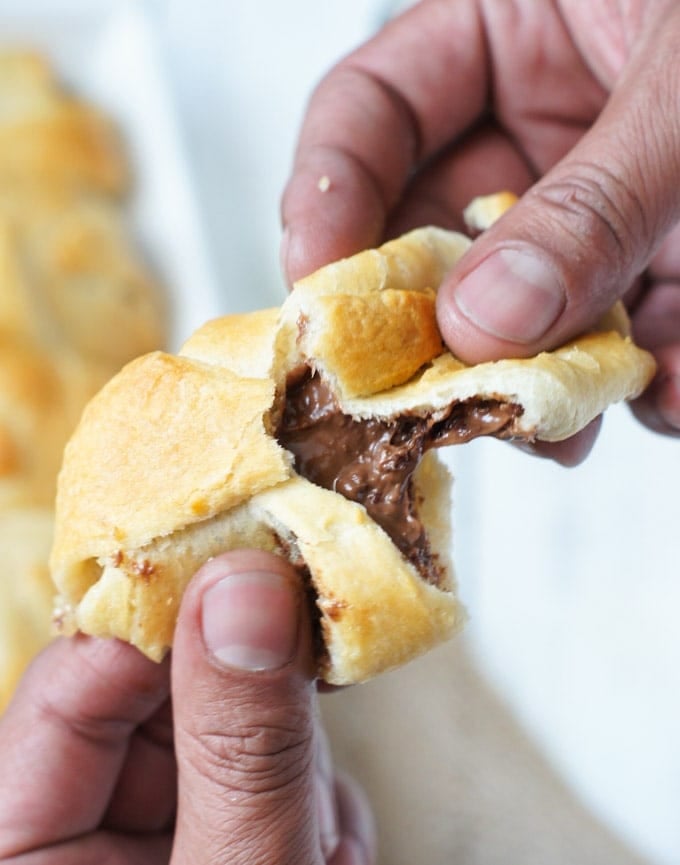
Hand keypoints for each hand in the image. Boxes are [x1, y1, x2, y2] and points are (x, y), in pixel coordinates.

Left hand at [0, 551, 374, 864]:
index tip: (260, 564)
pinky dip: (315, 804)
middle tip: (325, 697)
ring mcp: (154, 830)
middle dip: (259, 706)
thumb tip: (248, 581)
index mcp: (21, 844)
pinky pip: (264, 772)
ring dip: (301, 773)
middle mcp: (80, 827)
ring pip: (232, 726)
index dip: (169, 615)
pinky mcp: (214, 835)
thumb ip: (241, 745)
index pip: (75, 679)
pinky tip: (329, 855)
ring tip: (325, 846)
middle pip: (166, 693)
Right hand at [281, 0, 679, 459]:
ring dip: (547, 371)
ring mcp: (599, 205)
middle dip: (441, 325)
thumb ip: (593, 203)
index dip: (326, 205)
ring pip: (525, 310)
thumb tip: (484, 322)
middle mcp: (541, 124)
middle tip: (444, 396)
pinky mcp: (661, 269)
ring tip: (572, 413)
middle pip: (435, 235)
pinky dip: (653, 377)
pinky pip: (622, 336)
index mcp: (511, 23)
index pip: (369, 114)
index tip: (319, 297)